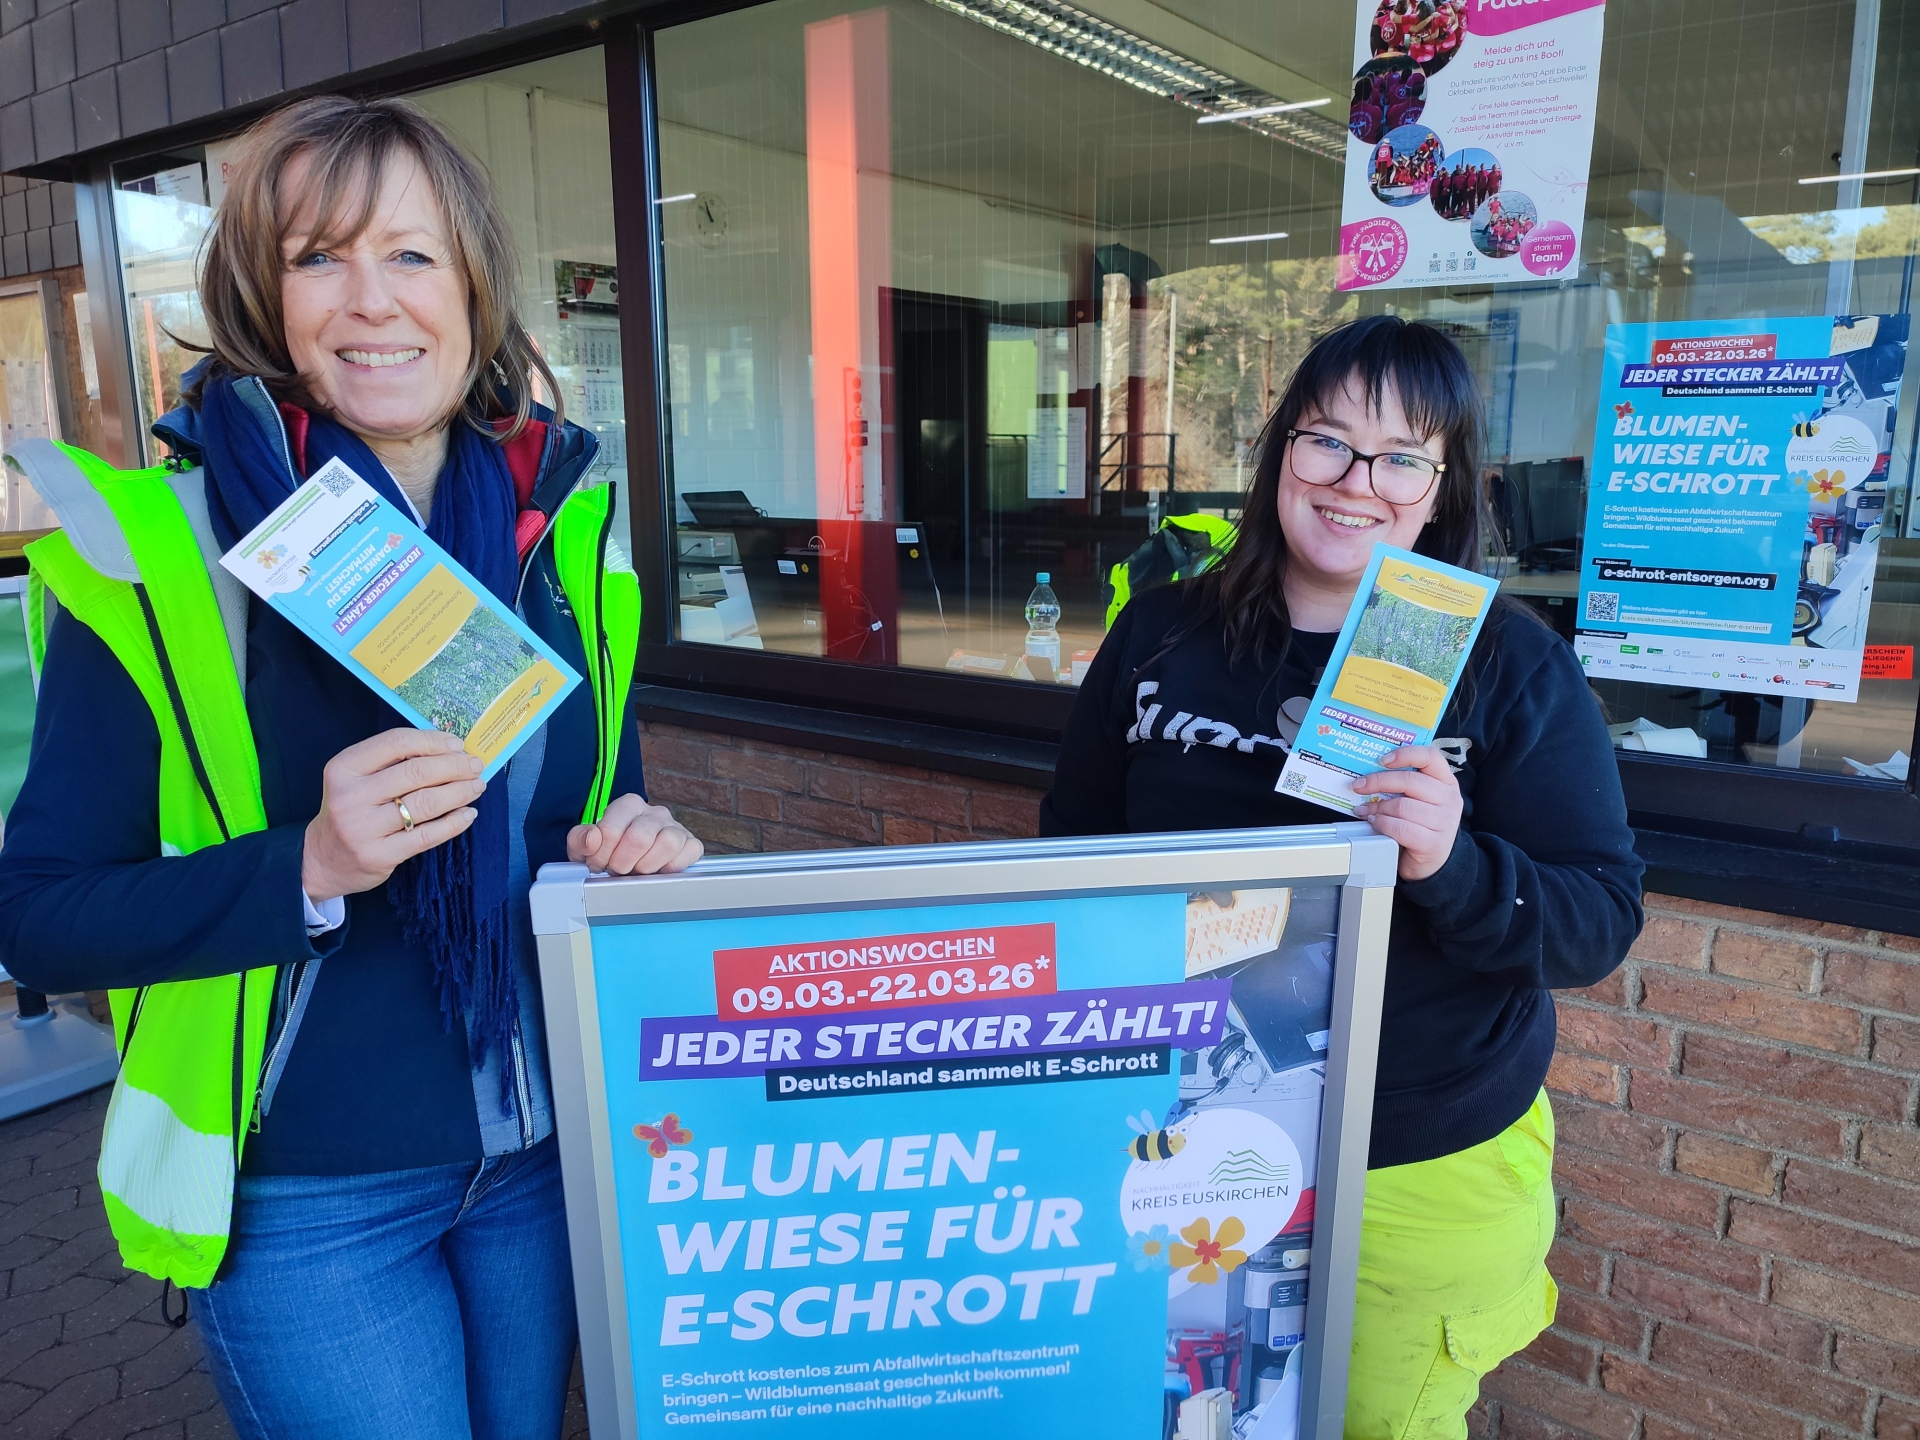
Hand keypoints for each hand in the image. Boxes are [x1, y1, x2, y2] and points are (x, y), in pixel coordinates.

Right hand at [302, 729, 486, 901]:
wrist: (322, 860)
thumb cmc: (351, 811)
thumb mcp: (357, 779)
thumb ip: (392, 763)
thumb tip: (447, 749)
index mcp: (344, 768)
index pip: (396, 742)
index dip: (432, 740)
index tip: (457, 744)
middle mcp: (350, 796)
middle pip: (416, 772)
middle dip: (454, 766)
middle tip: (475, 765)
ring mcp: (363, 828)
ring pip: (426, 803)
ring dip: (460, 792)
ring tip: (477, 786)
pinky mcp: (378, 855)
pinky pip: (427, 835)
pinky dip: (454, 823)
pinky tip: (468, 814)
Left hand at [567, 794, 703, 875]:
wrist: (631, 859)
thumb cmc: (610, 851)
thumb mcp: (586, 846)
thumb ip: (579, 839)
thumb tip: (592, 839)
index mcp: (628, 805)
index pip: (611, 830)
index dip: (600, 855)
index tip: (598, 864)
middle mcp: (655, 813)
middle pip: (639, 838)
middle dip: (623, 863)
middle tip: (617, 870)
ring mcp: (676, 827)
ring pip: (668, 843)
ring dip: (648, 866)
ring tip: (638, 871)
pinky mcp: (691, 844)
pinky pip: (689, 853)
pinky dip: (672, 867)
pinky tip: (658, 871)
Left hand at [1350, 745, 1462, 881]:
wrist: (1433, 862)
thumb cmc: (1421, 825)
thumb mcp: (1419, 800)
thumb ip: (1404, 785)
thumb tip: (1368, 774)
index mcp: (1446, 782)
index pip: (1431, 757)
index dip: (1405, 754)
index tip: (1382, 760)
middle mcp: (1449, 799)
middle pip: (1410, 781)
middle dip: (1378, 781)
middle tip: (1358, 785)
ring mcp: (1444, 822)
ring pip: (1402, 806)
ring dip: (1376, 807)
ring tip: (1364, 810)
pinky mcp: (1433, 843)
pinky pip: (1401, 828)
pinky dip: (1382, 824)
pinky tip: (1374, 823)